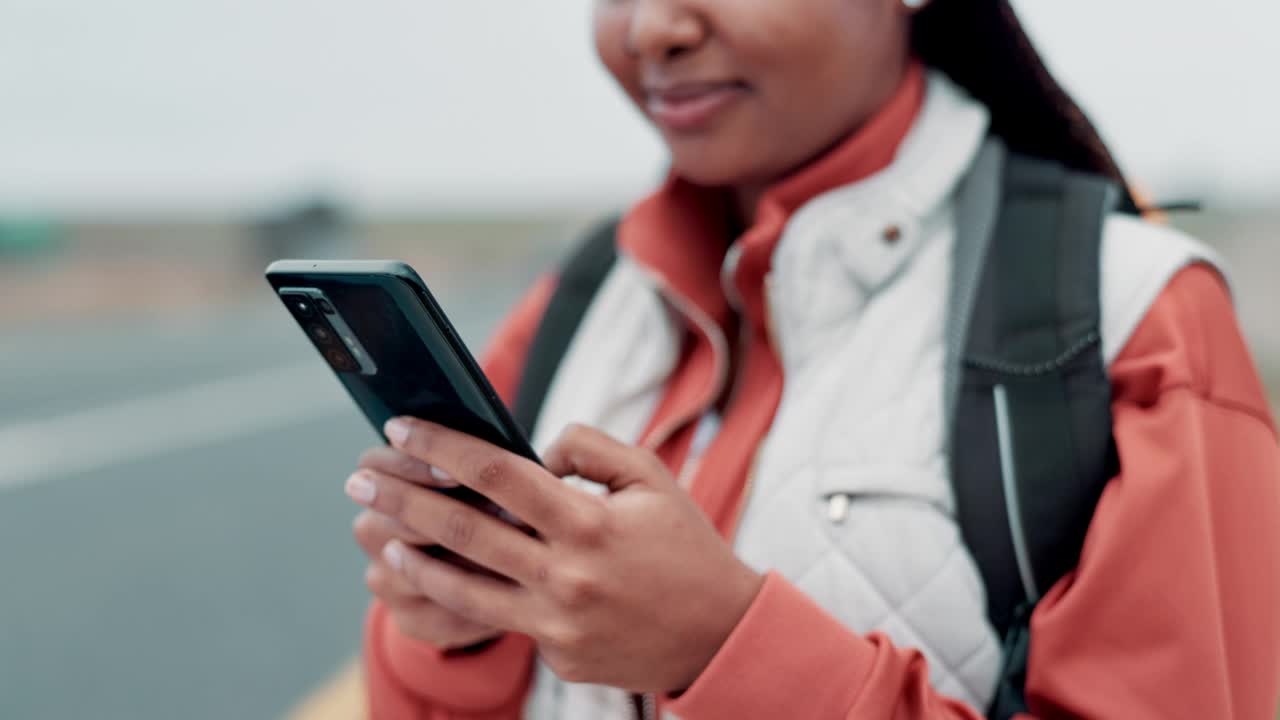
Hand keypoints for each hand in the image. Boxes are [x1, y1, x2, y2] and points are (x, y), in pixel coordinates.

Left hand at [344, 418, 764, 693]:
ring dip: (411, 559)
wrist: (719, 635)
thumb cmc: (685, 547)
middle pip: (461, 531)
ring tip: (378, 537)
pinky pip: (503, 620)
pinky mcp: (557, 657)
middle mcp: (565, 577)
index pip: (496, 474)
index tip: (401, 430)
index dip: (442, 447)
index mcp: (588, 523)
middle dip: (401, 500)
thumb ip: (589, 450)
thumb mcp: (652, 479)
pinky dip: (468, 596)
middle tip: (359, 480)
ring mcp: (557, 625)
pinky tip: (439, 578)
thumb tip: (532, 454)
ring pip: (462, 589)